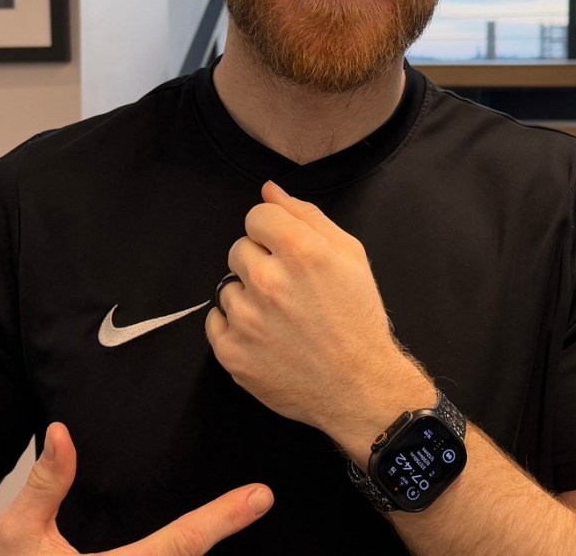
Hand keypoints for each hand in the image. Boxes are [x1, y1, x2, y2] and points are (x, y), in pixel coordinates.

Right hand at [0, 422, 272, 554]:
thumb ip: (44, 485)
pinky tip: (203, 531)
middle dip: (221, 530)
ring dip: (202, 543)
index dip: (223, 519)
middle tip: (256, 500)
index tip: (260, 497)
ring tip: (238, 512)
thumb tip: (62, 432)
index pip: (181, 545)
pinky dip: (185, 551)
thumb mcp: (19, 535)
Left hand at [206, 182, 430, 442]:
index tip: (286, 252)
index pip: (256, 216)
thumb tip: (269, 190)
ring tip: (280, 318)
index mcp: (300, 251)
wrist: (359, 385)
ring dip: (248, 297)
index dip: (272, 232)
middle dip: (259, 263)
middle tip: (288, 289)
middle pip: (239, 248)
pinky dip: (235, 327)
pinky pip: (215, 321)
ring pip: (227, 286)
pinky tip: (265, 336)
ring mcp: (246, 319)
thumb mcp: (349, 254)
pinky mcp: (231, 352)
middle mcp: (268, 281)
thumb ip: (306, 215)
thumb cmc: (357, 317)